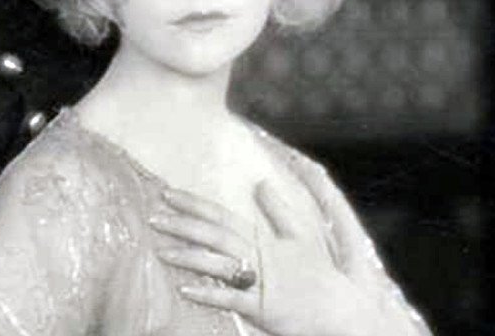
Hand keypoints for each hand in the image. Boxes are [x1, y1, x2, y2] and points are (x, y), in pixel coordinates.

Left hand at [151, 183, 429, 335]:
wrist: (342, 312)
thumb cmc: (318, 277)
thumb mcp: (302, 239)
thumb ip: (280, 211)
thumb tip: (262, 183)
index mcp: (265, 239)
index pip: (222, 216)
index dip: (194, 204)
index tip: (167, 194)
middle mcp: (261, 255)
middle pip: (216, 235)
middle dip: (183, 225)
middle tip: (153, 217)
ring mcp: (262, 282)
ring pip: (219, 264)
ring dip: (188, 257)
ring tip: (160, 252)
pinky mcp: (264, 308)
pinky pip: (231, 300)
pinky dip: (208, 295)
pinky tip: (185, 291)